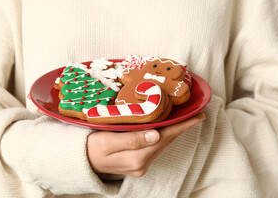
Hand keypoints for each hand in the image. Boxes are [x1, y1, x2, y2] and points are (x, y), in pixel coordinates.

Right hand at [87, 113, 204, 176]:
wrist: (81, 160)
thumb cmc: (90, 147)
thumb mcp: (107, 141)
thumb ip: (131, 139)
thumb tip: (156, 135)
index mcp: (136, 158)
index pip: (164, 138)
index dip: (181, 126)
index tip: (197, 116)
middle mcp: (142, 164)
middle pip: (166, 141)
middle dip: (181, 127)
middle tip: (195, 113)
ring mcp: (140, 165)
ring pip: (162, 144)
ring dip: (173, 131)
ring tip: (184, 118)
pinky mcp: (137, 162)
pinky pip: (155, 146)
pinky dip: (163, 135)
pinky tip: (166, 127)